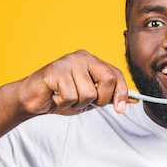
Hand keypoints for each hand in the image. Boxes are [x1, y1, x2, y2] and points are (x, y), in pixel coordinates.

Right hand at [16, 50, 131, 115]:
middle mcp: (82, 57)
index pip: (116, 74)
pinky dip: (64, 103)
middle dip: (101, 100)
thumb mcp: (90, 99)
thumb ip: (110, 96)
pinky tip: (56, 96)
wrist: (33, 100)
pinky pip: (70, 96)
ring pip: (88, 93)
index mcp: (92, 61)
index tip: (121, 109)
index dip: (122, 92)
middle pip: (107, 80)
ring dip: (78, 104)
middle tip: (87, 104)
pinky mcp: (54, 71)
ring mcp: (68, 62)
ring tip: (66, 98)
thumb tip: (133, 99)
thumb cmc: (61, 97)